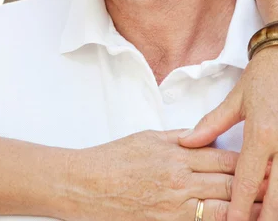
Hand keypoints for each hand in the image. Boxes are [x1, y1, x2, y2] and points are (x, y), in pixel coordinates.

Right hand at [64, 129, 262, 220]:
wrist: (88, 184)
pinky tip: (231, 219)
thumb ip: (177, 137)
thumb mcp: (147, 137)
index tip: (262, 162)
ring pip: (222, 210)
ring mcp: (176, 207)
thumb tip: (198, 136)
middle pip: (228, 183)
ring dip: (245, 209)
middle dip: (254, 186)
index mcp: (177, 154)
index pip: (222, 158)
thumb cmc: (113, 158)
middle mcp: (181, 181)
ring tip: (264, 208)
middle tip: (272, 183)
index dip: (246, 161)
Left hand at [179, 46, 277, 220]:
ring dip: (277, 207)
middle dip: (264, 217)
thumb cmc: (263, 78)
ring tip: (264, 218)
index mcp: (262, 134)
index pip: (247, 179)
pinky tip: (277, 198)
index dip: (240, 206)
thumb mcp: (237, 100)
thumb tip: (187, 141)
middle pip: (276, 195)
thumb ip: (212, 124)